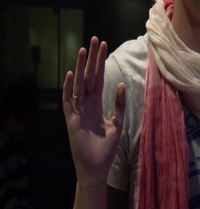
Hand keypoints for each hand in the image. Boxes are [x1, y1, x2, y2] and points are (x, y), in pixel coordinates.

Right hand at [62, 37, 125, 185]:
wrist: (96, 168)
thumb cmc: (106, 148)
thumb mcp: (118, 124)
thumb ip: (119, 105)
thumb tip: (121, 85)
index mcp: (97, 105)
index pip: (99, 79)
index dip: (101, 63)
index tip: (104, 47)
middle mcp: (86, 105)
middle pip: (89, 77)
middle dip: (92, 59)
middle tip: (95, 40)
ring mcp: (78, 111)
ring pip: (79, 84)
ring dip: (81, 67)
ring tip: (84, 50)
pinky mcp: (71, 121)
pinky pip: (68, 102)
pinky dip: (69, 89)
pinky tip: (72, 75)